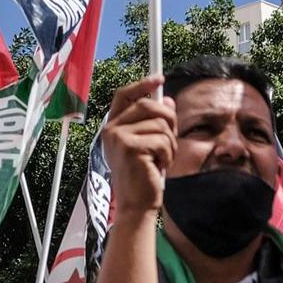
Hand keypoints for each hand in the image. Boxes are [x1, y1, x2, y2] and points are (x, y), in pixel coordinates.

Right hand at [102, 77, 175, 215]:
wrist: (136, 205)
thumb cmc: (143, 176)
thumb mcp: (150, 145)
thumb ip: (156, 122)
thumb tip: (168, 100)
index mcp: (113, 127)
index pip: (124, 95)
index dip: (142, 84)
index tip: (159, 78)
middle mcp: (111, 130)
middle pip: (149, 106)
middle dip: (169, 121)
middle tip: (170, 141)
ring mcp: (118, 138)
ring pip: (160, 125)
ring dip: (169, 145)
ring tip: (161, 160)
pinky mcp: (130, 147)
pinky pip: (162, 140)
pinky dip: (167, 155)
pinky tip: (158, 167)